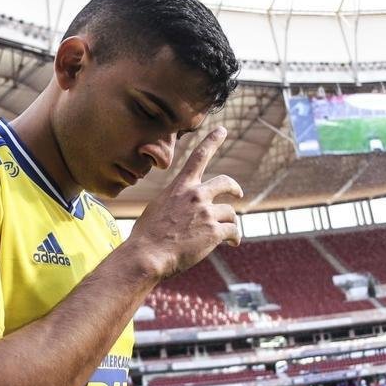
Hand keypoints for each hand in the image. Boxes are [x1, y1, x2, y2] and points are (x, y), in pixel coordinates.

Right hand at [127, 127, 243, 278]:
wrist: (148, 255)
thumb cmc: (148, 235)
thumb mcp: (159, 207)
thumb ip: (176, 201)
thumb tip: (186, 207)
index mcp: (180, 186)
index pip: (198, 157)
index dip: (212, 141)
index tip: (223, 130)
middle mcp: (196, 195)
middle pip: (226, 183)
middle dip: (235, 188)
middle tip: (238, 194)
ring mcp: (206, 213)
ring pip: (231, 213)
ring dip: (230, 223)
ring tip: (228, 236)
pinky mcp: (214, 232)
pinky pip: (233, 231)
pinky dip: (235, 237)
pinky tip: (232, 243)